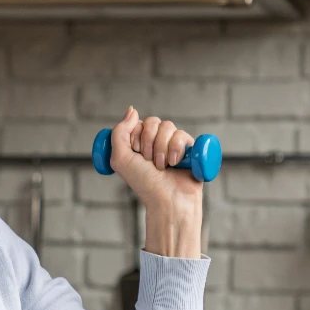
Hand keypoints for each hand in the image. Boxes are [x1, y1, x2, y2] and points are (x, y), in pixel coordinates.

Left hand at [108, 107, 202, 258]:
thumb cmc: (144, 183)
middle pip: (153, 121)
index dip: (136, 137)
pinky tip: (175, 163)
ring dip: (161, 148)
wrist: (167, 199)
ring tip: (162, 166)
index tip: (136, 154)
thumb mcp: (120, 159)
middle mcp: (156, 141)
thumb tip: (132, 110)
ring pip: (168, 126)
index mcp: (140, 142)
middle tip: (149, 162)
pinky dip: (176, 149)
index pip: (138, 123)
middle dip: (148, 142)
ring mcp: (173, 143)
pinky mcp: (189, 148)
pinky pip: (182, 134)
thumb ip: (119, 132)